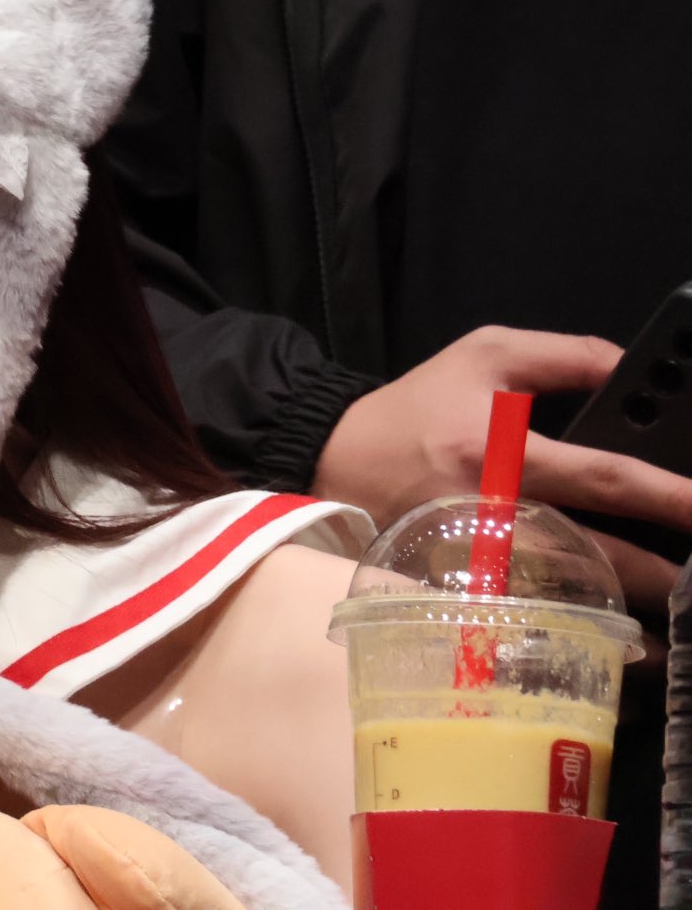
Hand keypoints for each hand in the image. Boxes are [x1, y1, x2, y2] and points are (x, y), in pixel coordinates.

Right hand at [312, 325, 691, 613]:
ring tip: (673, 616)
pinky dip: (577, 628)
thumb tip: (633, 373)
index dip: (668, 496)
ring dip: (628, 611)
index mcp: (498, 450)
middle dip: (661, 572)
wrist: (336, 458)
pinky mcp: (462, 587)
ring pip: (570, 597)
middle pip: (597, 555)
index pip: (603, 477)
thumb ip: (567, 356)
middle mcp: (493, 512)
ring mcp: (477, 559)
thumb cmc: (418, 407)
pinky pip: (532, 614)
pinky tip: (615, 639)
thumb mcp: (485, 354)